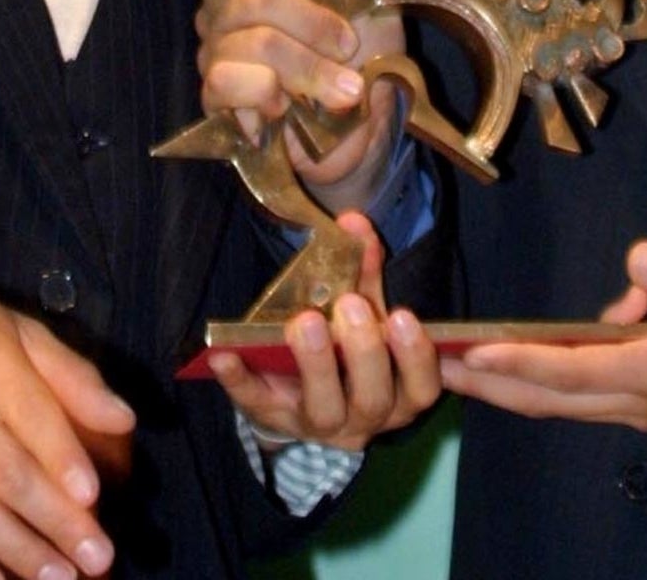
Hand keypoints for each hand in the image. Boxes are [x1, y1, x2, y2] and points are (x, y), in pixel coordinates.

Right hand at [0, 253, 135, 579]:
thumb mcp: (18, 329)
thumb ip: (72, 375)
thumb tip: (125, 418)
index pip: (29, 415)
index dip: (62, 459)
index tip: (92, 498)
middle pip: (5, 473)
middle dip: (55, 522)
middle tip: (97, 557)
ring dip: (18, 551)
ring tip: (59, 577)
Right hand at [153, 0, 403, 211]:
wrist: (372, 109)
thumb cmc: (358, 36)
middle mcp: (218, 14)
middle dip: (310, 21)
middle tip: (347, 44)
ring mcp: (214, 59)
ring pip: (252, 45)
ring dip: (308, 67)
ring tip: (342, 87)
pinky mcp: (220, 104)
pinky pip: (231, 84)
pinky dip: (273, 93)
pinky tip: (292, 105)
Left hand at [208, 213, 440, 452]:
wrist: (298, 395)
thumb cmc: (345, 351)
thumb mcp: (362, 312)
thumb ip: (363, 272)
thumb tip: (354, 222)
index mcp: (397, 392)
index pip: (422, 387)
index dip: (418, 358)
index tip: (404, 315)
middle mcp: (366, 416)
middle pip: (374, 398)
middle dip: (364, 351)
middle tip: (350, 305)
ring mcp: (319, 423)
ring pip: (325, 409)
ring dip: (315, 364)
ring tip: (305, 321)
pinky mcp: (273, 419)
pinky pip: (255, 403)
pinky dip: (239, 379)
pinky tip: (223, 353)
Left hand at [440, 241, 646, 432]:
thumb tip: (640, 262)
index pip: (571, 372)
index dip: (519, 364)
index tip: (471, 354)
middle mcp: (642, 397)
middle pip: (551, 397)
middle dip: (491, 386)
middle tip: (434, 365)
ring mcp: (642, 400)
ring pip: (560, 398)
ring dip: (508, 385)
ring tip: (459, 364)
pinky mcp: (645, 390)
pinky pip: (577, 389)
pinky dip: (539, 378)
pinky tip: (516, 354)